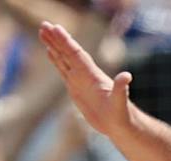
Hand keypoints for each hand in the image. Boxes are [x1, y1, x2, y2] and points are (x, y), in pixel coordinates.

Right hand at [36, 22, 137, 141]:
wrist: (120, 126)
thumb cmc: (122, 115)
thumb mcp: (120, 102)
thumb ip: (121, 88)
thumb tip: (127, 76)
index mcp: (92, 75)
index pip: (76, 54)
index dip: (66, 41)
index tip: (55, 28)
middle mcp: (85, 74)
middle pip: (68, 52)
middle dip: (56, 39)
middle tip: (44, 24)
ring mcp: (80, 80)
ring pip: (64, 59)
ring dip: (53, 46)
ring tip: (43, 32)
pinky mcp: (76, 89)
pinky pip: (64, 70)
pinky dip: (56, 60)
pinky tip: (50, 52)